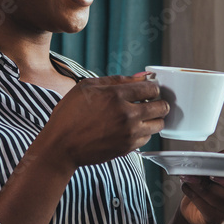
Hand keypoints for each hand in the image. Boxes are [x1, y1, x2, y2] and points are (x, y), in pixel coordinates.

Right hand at [36, 75, 167, 174]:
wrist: (61, 146)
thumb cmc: (69, 115)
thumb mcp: (87, 87)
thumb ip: (117, 80)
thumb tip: (141, 76)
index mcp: (116, 95)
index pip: (151, 88)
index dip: (152, 88)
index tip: (148, 90)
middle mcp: (126, 114)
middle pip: (162, 107)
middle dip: (159, 103)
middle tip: (151, 103)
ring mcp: (129, 133)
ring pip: (158, 125)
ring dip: (154, 119)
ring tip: (142, 117)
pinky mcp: (128, 148)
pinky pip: (147, 139)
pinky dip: (144, 133)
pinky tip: (131, 129)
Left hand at [177, 134, 223, 223]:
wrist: (197, 195)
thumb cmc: (216, 175)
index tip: (215, 175)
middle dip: (211, 185)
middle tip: (196, 174)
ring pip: (215, 201)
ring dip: (198, 188)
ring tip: (188, 177)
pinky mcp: (216, 220)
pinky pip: (204, 208)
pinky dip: (193, 196)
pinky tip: (187, 187)